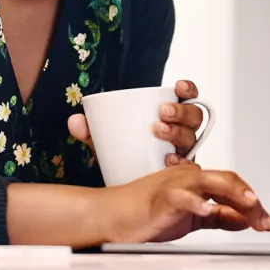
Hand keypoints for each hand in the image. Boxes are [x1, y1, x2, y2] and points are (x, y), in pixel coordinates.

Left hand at [66, 79, 205, 167]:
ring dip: (178, 132)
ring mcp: (184, 152)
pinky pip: (190, 166)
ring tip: (158, 131)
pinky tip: (168, 160)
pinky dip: (181, 162)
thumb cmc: (122, 154)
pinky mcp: (182, 173)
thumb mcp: (106, 139)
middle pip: (194, 117)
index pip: (187, 97)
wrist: (124, 184)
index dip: (188, 89)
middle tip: (161, 113)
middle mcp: (182, 132)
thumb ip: (90, 130)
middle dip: (181, 112)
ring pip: (192, 138)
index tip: (178, 86)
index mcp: (171, 116)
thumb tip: (74, 121)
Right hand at [99, 163, 269, 243]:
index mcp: (197, 181)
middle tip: (265, 220)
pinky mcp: (162, 198)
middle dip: (250, 200)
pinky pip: (182, 197)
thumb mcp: (191, 217)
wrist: (112, 215)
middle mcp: (189, 177)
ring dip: (233, 193)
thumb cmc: (146, 213)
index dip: (252, 202)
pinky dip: (197, 203)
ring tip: (251, 204)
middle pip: (227, 181)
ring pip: (211, 182)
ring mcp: (175, 185)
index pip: (232, 185)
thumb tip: (244, 219)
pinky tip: (207, 210)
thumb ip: (217, 216)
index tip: (267, 221)